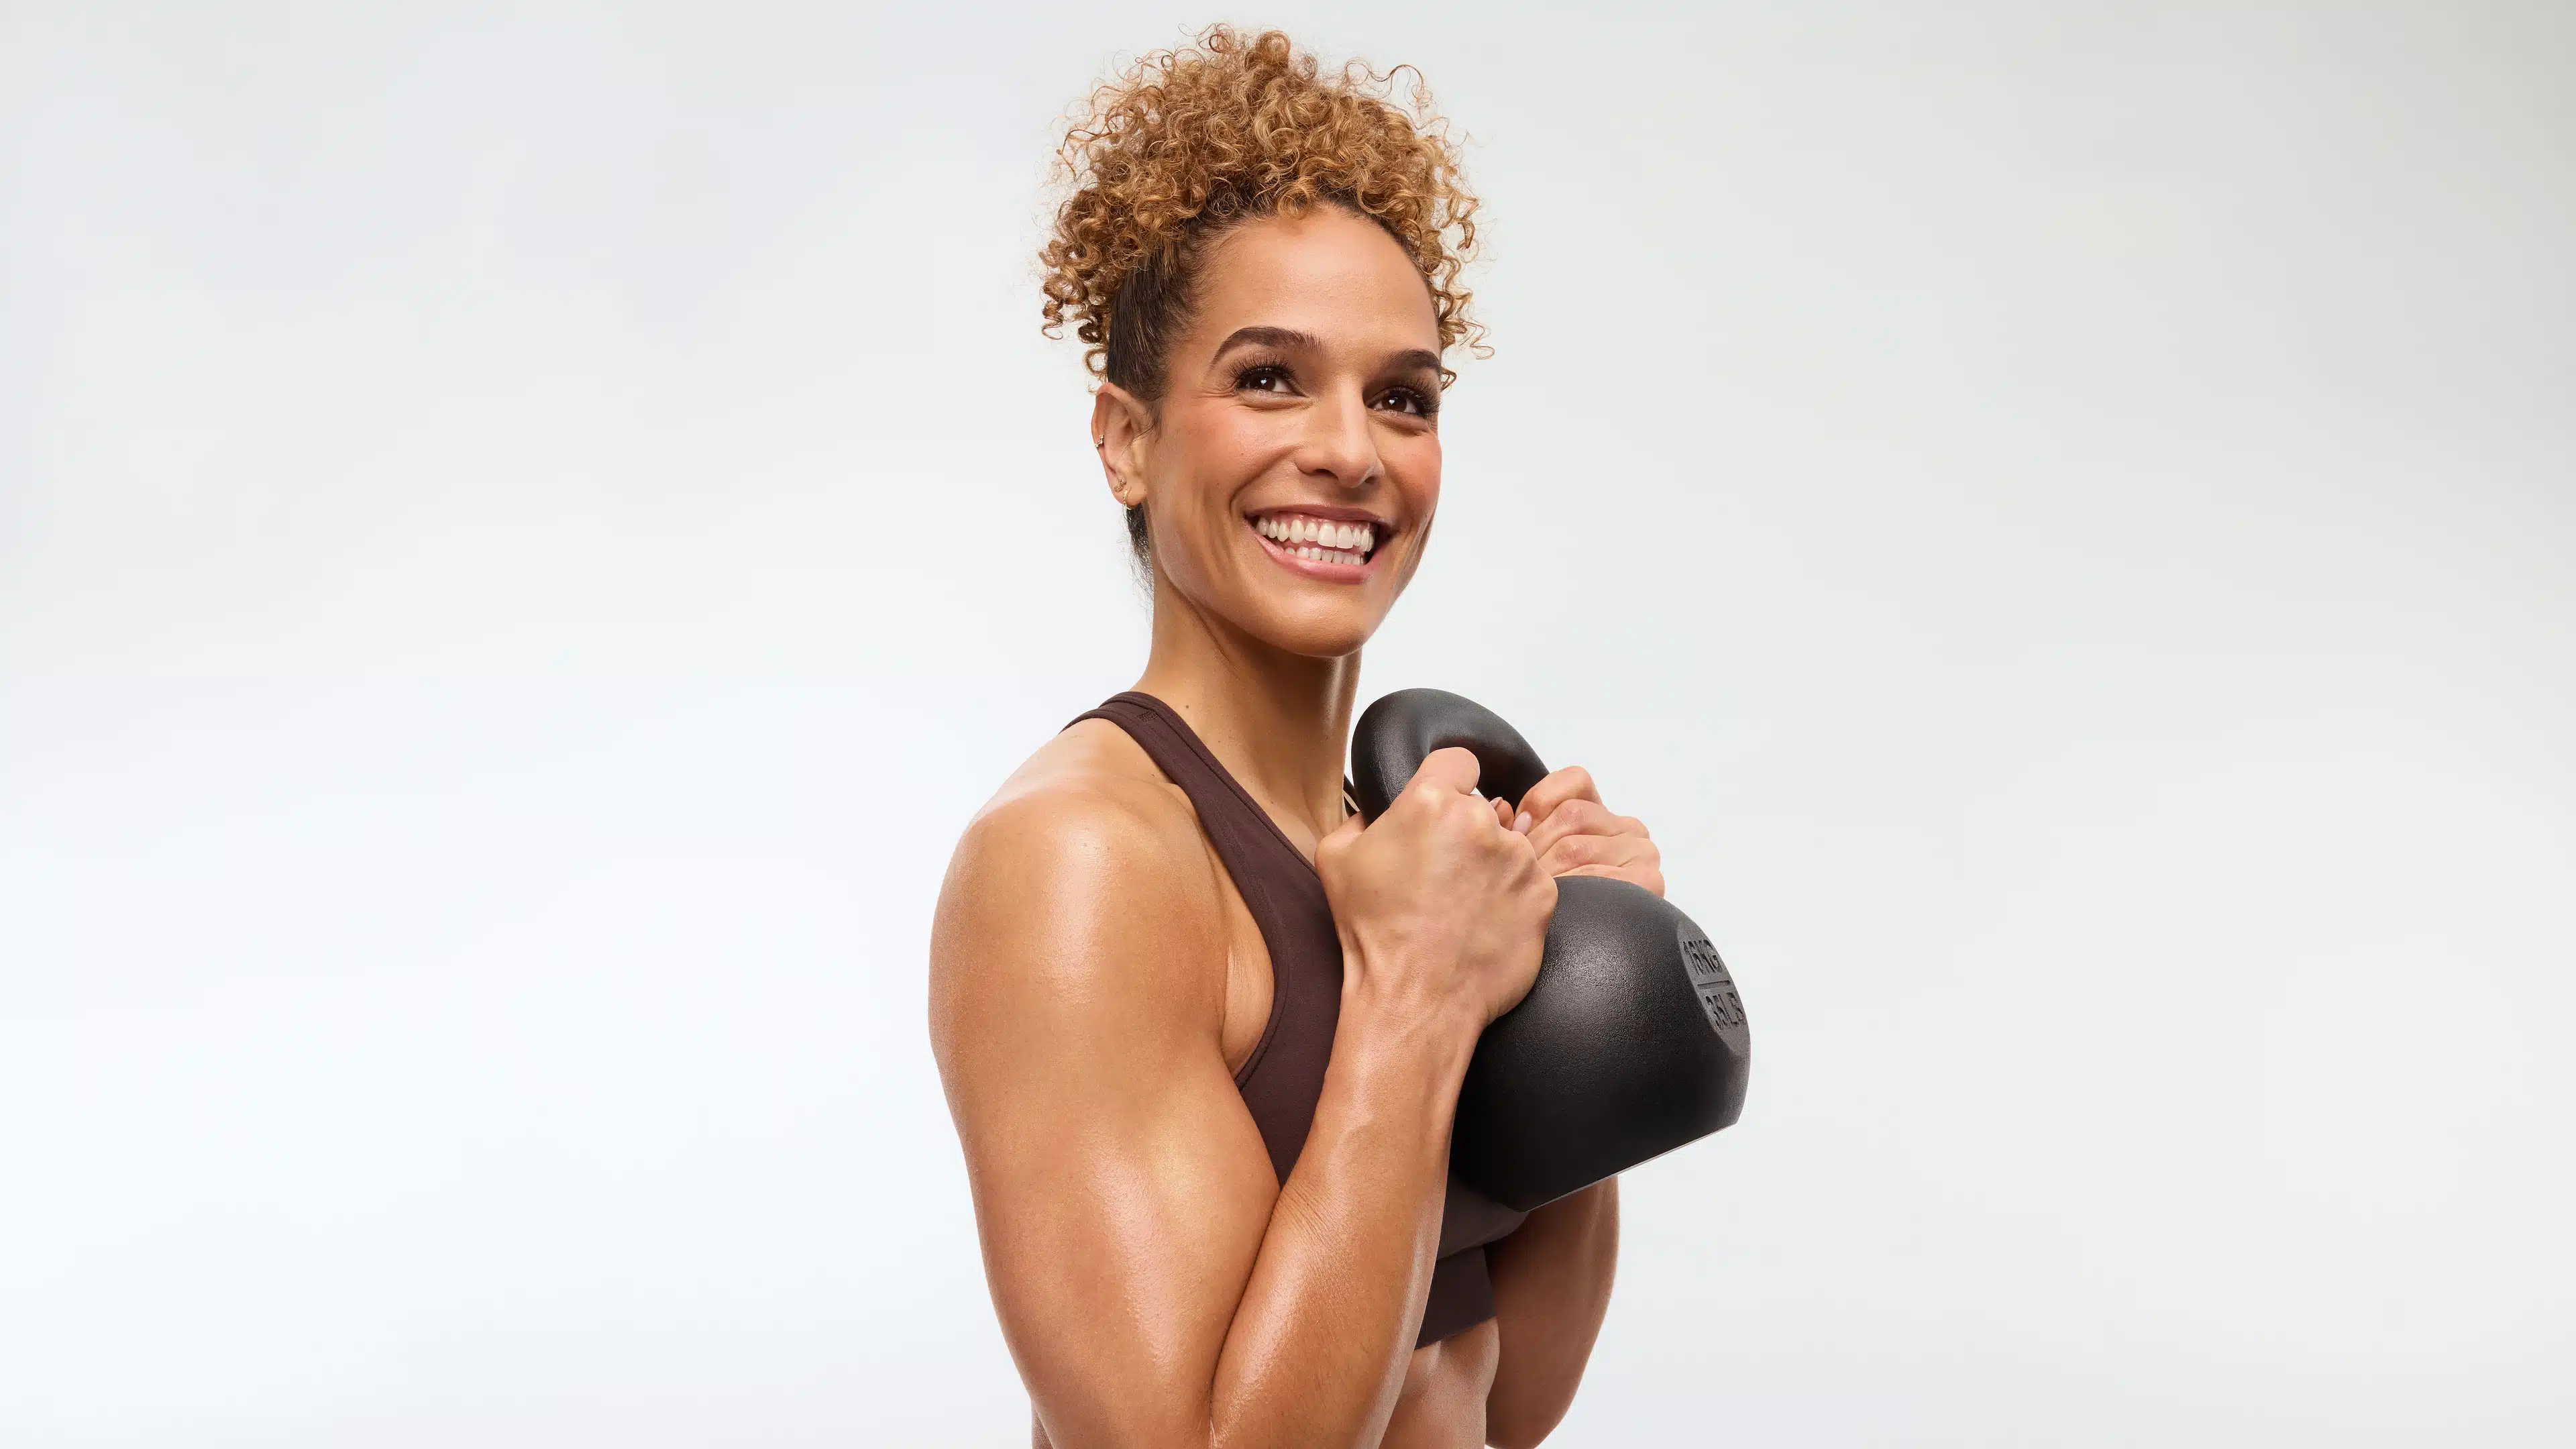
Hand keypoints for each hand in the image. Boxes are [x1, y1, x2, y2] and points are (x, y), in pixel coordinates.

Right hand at [1318, 747, 1558, 1030]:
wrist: (1415, 999)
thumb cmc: (1374, 935)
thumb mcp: (1337, 859)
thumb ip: (1361, 816)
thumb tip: (1380, 810)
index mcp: (1430, 803)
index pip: (1458, 760)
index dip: (1448, 780)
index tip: (1443, 805)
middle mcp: (1482, 823)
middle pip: (1481, 808)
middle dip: (1464, 832)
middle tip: (1440, 874)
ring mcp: (1519, 859)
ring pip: (1508, 845)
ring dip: (1490, 865)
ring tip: (1460, 905)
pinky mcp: (1545, 895)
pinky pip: (1529, 881)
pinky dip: (1511, 896)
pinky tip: (1482, 922)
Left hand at [1509, 766, 1664, 898]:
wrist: (1574, 959)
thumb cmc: (1549, 905)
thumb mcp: (1534, 855)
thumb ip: (1518, 827)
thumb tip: (1499, 808)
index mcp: (1604, 815)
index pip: (1575, 781)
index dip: (1536, 805)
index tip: (1515, 833)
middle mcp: (1630, 830)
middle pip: (1571, 815)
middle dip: (1533, 847)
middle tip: (1511, 873)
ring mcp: (1643, 855)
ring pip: (1577, 845)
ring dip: (1545, 873)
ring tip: (1528, 893)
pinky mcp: (1647, 882)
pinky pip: (1596, 875)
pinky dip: (1568, 888)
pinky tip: (1553, 901)